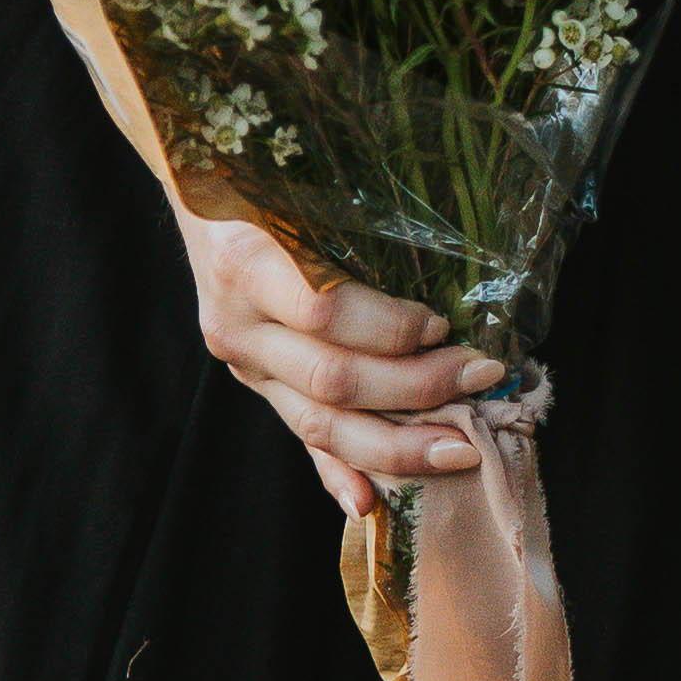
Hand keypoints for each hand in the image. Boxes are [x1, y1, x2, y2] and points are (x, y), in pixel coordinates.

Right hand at [179, 207, 508, 516]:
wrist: (199, 192)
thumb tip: (454, 253)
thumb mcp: (304, 182)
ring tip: (458, 450)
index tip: (441, 323)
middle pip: (331, 377)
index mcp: (247, 260)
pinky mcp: (255, 385)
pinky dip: (336, 474)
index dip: (388, 327)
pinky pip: (300, 437)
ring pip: (318, 422)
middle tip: (482, 377)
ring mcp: (243, 362)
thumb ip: (357, 219)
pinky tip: (369, 504)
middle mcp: (237, 321)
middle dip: (415, 388)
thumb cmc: (270, 176)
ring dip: (394, 444)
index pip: (323, 311)